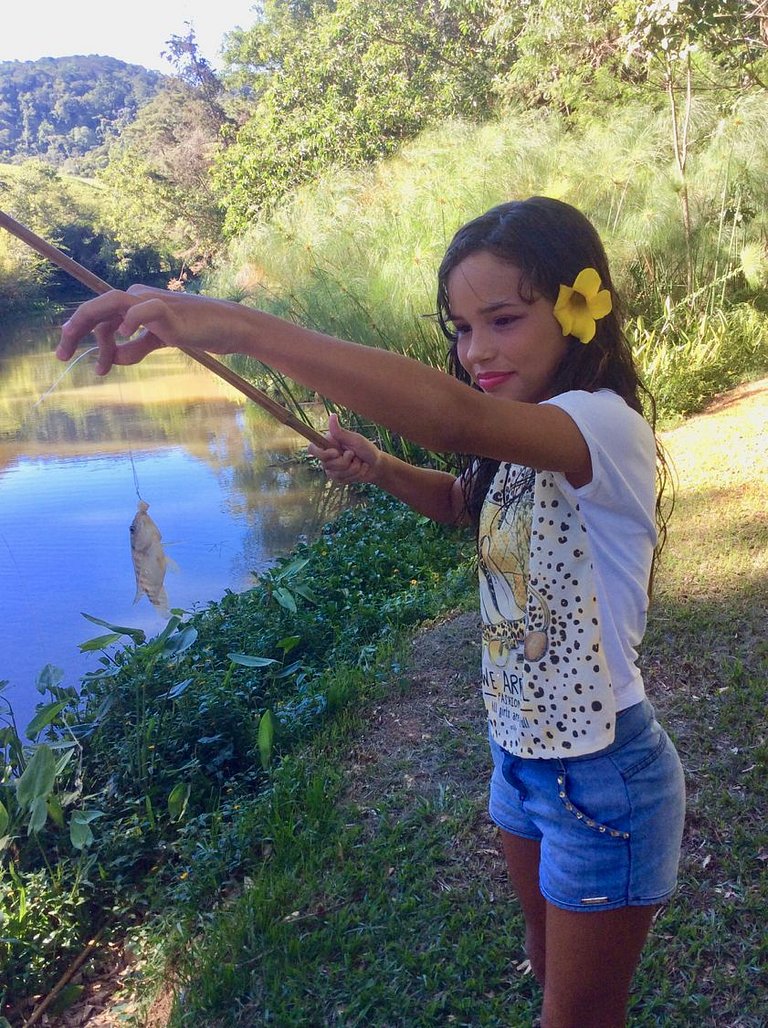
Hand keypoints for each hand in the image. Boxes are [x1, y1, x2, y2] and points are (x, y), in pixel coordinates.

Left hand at [56, 286, 242, 374]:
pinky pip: (142, 309)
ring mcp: (152, 301)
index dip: (86, 341)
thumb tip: (113, 358)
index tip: (88, 365)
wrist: (227, 327)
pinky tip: (124, 335)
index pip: (100, 319)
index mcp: (133, 303)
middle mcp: (137, 297)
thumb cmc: (195, 330)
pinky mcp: (168, 310)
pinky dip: (129, 320)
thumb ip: (136, 347)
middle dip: (74, 330)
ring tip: (82, 347)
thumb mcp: (159, 341)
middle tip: (62, 354)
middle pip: (96, 308)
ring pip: (110, 303)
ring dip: (90, 324)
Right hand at [307, 414, 382, 485]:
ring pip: (336, 473)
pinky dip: (355, 475)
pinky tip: (359, 469)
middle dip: (345, 461)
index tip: (336, 452)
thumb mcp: (354, 439)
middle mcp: (327, 456)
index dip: (322, 453)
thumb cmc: (366, 448)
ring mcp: (332, 468)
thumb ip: (340, 432)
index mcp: (328, 444)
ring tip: (359, 462)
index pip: (312, 449)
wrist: (376, 464)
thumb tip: (332, 416)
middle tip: (354, 454)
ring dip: (353, 468)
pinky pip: (342, 479)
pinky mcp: (338, 478)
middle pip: (326, 463)